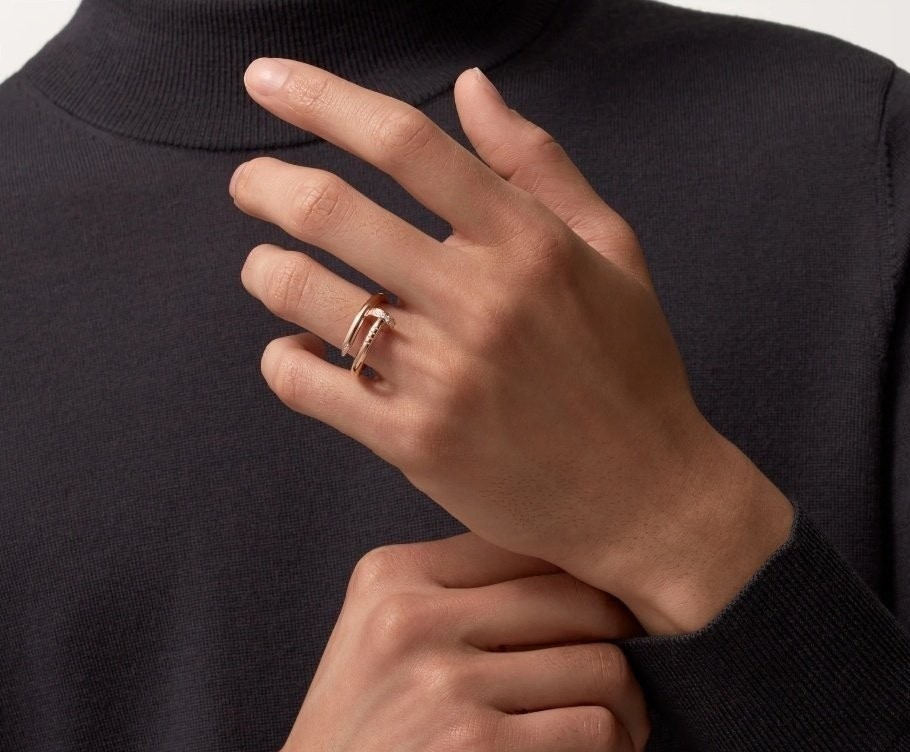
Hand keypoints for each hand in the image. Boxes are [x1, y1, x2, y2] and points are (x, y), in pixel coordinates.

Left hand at [228, 58, 747, 604]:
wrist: (645, 498)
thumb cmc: (632, 372)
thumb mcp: (613, 251)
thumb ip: (538, 164)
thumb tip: (471, 86)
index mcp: (529, 243)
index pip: (405, 144)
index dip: (322, 99)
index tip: (266, 82)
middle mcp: (480, 302)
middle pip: (331, 211)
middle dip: (265, 185)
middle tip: (249, 185)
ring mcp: (443, 377)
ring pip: (304, 296)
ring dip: (265, 270)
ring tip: (266, 268)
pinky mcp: (415, 443)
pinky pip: (308, 385)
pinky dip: (282, 360)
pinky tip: (295, 353)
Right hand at [234, 533, 649, 751]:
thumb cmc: (360, 738)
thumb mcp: (382, 638)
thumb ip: (461, 596)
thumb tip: (583, 581)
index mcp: (395, 575)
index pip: (534, 548)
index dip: (591, 587)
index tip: (603, 629)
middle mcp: (416, 616)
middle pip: (580, 600)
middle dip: (624, 645)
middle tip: (621, 686)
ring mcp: (445, 683)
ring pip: (600, 664)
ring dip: (629, 707)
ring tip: (615, 734)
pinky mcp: (475, 751)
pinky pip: (593, 726)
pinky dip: (617, 748)